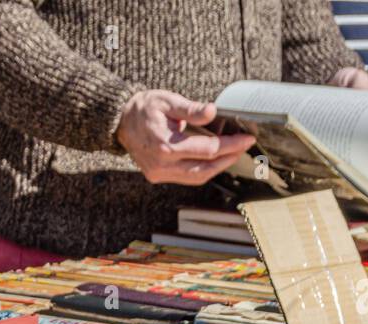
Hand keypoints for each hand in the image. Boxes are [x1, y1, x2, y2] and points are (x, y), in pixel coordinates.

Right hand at [116, 89, 255, 185]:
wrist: (120, 121)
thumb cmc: (144, 108)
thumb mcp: (168, 101)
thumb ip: (191, 110)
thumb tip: (212, 111)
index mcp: (166, 146)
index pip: (208, 150)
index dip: (231, 145)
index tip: (247, 138)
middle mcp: (162, 165)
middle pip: (205, 169)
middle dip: (228, 159)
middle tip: (243, 147)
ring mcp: (158, 173)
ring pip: (197, 178)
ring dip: (217, 168)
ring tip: (232, 154)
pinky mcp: (157, 176)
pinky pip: (186, 178)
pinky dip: (203, 171)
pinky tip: (212, 160)